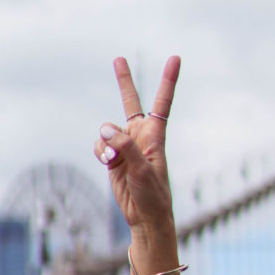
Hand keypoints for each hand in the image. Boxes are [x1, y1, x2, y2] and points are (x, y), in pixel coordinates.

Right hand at [93, 55, 179, 234]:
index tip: (176, 58)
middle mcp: (140, 136)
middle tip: (118, 59)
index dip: (169, 80)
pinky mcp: (112, 157)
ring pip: (106, 131)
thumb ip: (125, 146)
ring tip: (113, 161)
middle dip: (124, 81)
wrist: (145, 217)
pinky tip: (108, 163)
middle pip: (131, 102)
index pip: (162, 102)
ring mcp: (124, 146)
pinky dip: (100, 152)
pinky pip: (99, 145)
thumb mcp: (143, 170)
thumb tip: (105, 128)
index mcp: (155, 135)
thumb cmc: (153, 195)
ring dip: (106, 145)